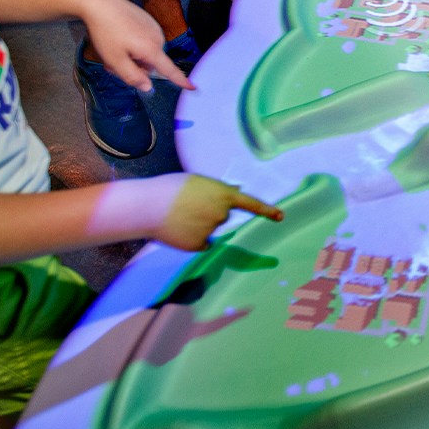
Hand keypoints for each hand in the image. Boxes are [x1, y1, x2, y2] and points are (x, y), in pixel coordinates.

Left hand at [76, 0, 193, 90]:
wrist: (99, 2)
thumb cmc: (105, 33)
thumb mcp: (114, 60)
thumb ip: (132, 77)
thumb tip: (148, 87)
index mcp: (152, 50)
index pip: (169, 70)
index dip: (180, 80)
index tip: (193, 87)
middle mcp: (158, 38)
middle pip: (150, 63)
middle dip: (134, 66)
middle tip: (112, 62)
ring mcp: (153, 27)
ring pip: (146, 52)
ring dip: (132, 55)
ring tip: (113, 47)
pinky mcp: (147, 19)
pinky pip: (144, 40)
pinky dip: (133, 43)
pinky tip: (118, 35)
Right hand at [154, 173, 283, 249]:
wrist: (147, 207)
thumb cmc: (171, 189)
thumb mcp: (198, 182)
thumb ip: (219, 189)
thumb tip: (236, 192)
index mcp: (223, 195)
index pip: (251, 203)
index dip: (266, 210)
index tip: (280, 216)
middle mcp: (222, 214)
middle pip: (222, 215)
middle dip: (209, 211)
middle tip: (187, 205)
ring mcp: (211, 231)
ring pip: (210, 228)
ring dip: (199, 224)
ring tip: (178, 215)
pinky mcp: (199, 245)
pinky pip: (202, 243)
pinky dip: (192, 238)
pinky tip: (178, 230)